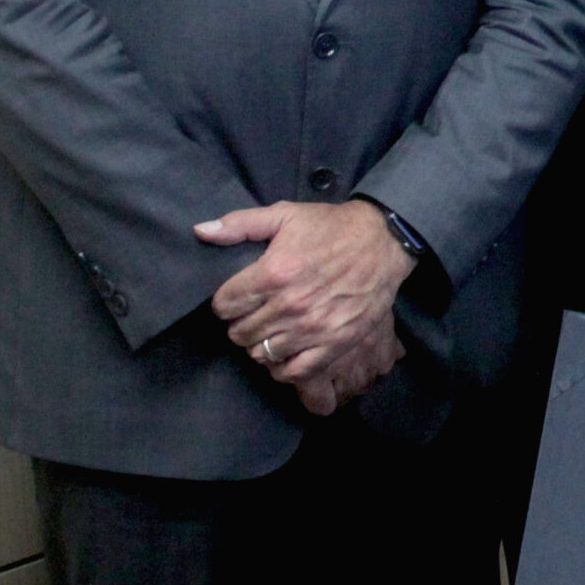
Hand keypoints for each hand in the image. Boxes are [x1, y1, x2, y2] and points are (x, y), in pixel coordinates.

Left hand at [198, 200, 414, 409]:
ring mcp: (313, 328)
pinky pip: (293, 371)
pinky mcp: (334, 343)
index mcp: (273, 272)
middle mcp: (289, 305)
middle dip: (242, 323)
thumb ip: (240, 224)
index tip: (238, 297)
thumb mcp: (285, 214)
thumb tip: (200, 231)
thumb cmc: (332, 227)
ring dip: (261, 343)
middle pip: (240, 332)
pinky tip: (285, 352)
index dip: (227, 301)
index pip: (224, 305)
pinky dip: (283, 366)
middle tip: (255, 314)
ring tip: (271, 331)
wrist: (384, 241)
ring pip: (262, 353)